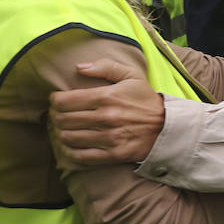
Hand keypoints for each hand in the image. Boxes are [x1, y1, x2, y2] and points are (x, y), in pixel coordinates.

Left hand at [49, 59, 164, 165]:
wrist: (168, 126)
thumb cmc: (146, 100)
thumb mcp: (132, 76)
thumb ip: (105, 67)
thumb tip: (78, 67)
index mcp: (107, 96)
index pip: (65, 101)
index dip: (55, 100)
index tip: (57, 100)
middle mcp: (106, 117)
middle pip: (63, 120)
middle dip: (56, 117)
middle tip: (59, 115)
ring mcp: (109, 138)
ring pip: (68, 138)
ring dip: (61, 133)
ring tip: (65, 129)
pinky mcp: (112, 154)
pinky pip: (80, 156)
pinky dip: (70, 152)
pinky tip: (71, 146)